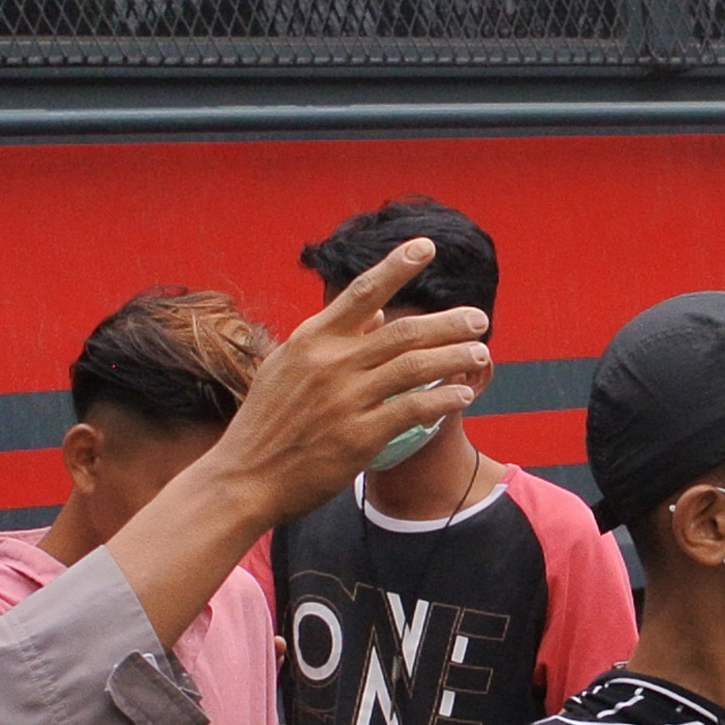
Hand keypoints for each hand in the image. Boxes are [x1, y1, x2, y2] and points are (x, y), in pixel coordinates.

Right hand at [200, 239, 490, 526]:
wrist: (244, 478)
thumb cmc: (267, 423)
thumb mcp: (288, 368)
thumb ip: (331, 338)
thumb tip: (372, 313)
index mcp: (311, 341)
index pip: (361, 292)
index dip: (397, 266)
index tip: (426, 246)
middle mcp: (330, 364)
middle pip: (404, 331)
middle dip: (449, 323)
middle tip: (480, 319)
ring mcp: (346, 400)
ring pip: (415, 367)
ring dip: (455, 357)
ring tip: (480, 353)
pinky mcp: (359, 437)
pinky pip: (414, 410)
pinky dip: (443, 398)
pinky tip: (463, 393)